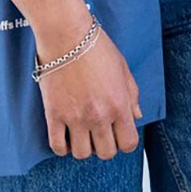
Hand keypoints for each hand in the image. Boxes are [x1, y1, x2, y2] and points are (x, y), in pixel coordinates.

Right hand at [37, 26, 142, 160]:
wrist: (68, 37)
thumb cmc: (98, 48)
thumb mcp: (123, 68)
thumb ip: (132, 95)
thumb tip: (137, 116)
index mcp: (119, 104)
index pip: (128, 144)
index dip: (126, 142)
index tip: (120, 134)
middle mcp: (99, 116)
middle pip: (106, 153)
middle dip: (106, 146)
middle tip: (101, 133)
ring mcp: (75, 118)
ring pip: (81, 154)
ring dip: (84, 147)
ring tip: (84, 133)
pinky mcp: (54, 116)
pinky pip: (57, 147)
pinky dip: (63, 147)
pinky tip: (66, 136)